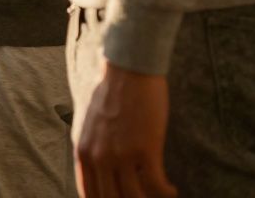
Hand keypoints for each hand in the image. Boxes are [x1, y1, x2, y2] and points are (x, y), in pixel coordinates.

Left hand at [76, 62, 177, 197]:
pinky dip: (165, 192)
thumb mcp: (89, 125)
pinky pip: (155, 185)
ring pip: (134, 197)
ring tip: (161, 196)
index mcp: (82, 152)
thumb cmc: (111, 93)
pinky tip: (171, 190)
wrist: (128, 70)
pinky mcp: (144, 149)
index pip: (89, 194)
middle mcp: (98, 157)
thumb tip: (99, 171)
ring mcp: (120, 155)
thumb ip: (91, 149)